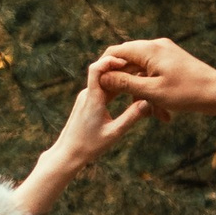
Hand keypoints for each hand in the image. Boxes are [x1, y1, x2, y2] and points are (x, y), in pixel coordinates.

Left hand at [12, 74, 149, 214]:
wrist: (67, 154)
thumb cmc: (88, 146)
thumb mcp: (114, 133)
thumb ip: (132, 117)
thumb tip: (148, 102)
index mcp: (92, 98)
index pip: (97, 68)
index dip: (111, 60)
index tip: (127, 61)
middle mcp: (87, 94)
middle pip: (104, 71)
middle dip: (122, 68)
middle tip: (140, 68)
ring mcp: (86, 98)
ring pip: (105, 80)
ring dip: (120, 78)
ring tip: (138, 77)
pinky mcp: (87, 103)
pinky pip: (102, 89)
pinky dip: (115, 87)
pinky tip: (127, 89)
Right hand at [88, 36, 215, 118]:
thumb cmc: (187, 93)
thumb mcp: (152, 92)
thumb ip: (125, 84)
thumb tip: (102, 78)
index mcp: (149, 50)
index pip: (115, 51)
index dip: (104, 69)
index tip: (99, 88)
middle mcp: (156, 46)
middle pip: (127, 61)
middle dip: (125, 85)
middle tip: (121, 104)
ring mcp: (165, 54)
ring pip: (141, 72)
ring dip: (142, 92)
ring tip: (152, 114)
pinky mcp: (173, 62)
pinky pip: (154, 75)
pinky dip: (153, 91)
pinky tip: (162, 112)